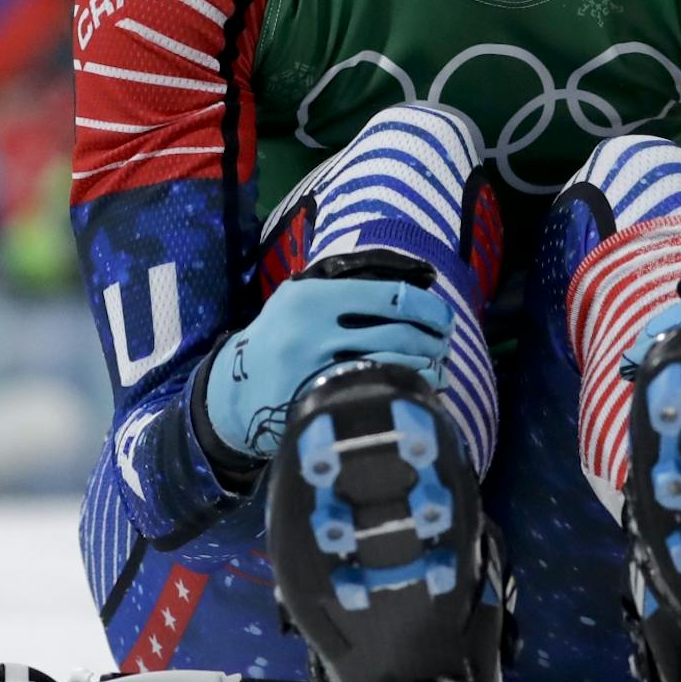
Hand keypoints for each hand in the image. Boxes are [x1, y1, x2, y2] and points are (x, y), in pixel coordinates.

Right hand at [200, 273, 457, 459]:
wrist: (236, 389)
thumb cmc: (281, 334)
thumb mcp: (299, 297)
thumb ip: (345, 284)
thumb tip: (413, 277)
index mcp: (312, 298)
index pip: (388, 297)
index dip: (426, 308)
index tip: (444, 317)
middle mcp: (313, 332)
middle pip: (398, 334)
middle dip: (433, 340)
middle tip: (445, 344)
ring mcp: (316, 372)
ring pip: (393, 366)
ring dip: (427, 367)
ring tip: (438, 366)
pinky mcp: (320, 404)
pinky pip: (377, 393)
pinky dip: (404, 389)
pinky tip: (417, 387)